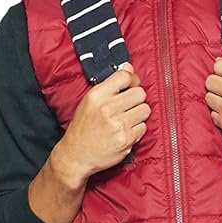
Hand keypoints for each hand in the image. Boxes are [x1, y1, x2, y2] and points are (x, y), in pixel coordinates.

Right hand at [58, 62, 150, 183]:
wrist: (77, 155)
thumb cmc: (83, 126)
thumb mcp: (90, 101)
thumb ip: (110, 84)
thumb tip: (129, 67)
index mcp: (97, 95)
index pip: (125, 76)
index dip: (132, 80)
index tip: (131, 86)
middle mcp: (107, 108)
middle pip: (140, 93)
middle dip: (137, 99)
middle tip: (129, 106)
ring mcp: (118, 125)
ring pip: (145, 110)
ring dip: (139, 114)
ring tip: (128, 119)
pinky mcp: (126, 140)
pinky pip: (143, 127)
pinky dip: (137, 130)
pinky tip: (126, 131)